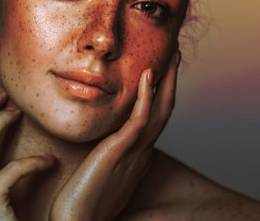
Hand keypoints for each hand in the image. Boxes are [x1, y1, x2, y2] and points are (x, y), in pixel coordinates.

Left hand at [49, 51, 180, 220]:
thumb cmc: (83, 201)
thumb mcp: (101, 173)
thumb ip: (109, 157)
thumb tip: (106, 146)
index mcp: (137, 157)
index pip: (154, 120)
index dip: (161, 96)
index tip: (162, 74)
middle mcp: (141, 153)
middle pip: (163, 112)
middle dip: (171, 83)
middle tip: (176, 58)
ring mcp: (133, 153)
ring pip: (158, 112)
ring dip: (166, 83)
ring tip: (172, 58)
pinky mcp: (119, 152)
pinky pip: (138, 121)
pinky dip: (145, 97)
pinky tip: (148, 76)